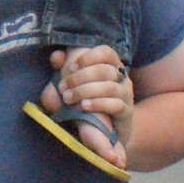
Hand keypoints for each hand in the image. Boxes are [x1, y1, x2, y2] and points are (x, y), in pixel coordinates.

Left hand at [41, 45, 132, 169]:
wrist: (108, 130)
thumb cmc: (89, 100)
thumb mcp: (73, 84)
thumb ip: (63, 68)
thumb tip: (56, 55)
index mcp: (112, 65)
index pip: (106, 52)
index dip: (88, 58)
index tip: (70, 68)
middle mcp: (122, 77)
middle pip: (104, 70)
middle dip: (79, 78)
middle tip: (62, 87)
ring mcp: (126, 94)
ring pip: (109, 87)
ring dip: (85, 91)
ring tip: (68, 98)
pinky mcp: (127, 112)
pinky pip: (116, 105)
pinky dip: (98, 104)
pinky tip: (83, 106)